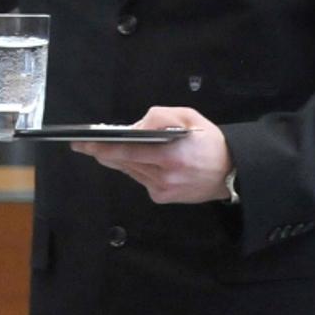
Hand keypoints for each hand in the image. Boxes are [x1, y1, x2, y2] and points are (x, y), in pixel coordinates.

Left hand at [70, 106, 232, 203]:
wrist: (232, 172)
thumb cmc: (209, 141)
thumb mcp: (188, 117)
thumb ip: (158, 117)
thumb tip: (132, 128)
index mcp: (172, 154)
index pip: (128, 151)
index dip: (103, 147)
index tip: (83, 143)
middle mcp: (165, 176)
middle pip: (122, 162)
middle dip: (102, 152)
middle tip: (83, 145)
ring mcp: (162, 190)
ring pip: (128, 171)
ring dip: (116, 159)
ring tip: (103, 148)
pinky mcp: (162, 197)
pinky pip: (138, 178)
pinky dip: (133, 167)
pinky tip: (134, 159)